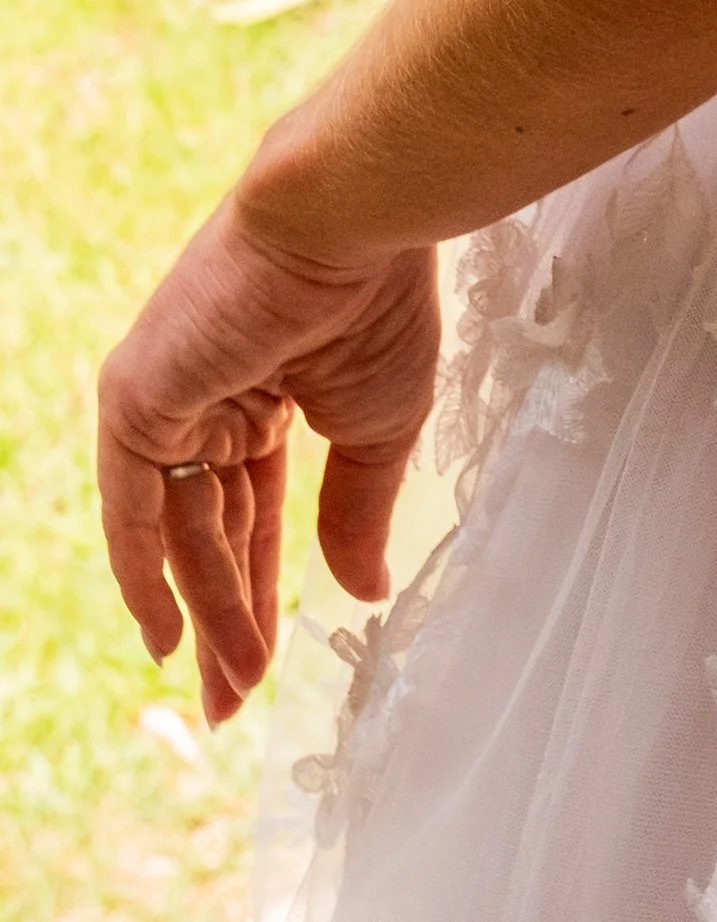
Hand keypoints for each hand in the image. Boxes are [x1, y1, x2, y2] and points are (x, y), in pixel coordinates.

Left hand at [96, 194, 438, 722]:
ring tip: (231, 687)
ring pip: (178, 529)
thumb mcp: (377, 429)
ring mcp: (166, 395)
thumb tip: (364, 592)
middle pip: (210, 529)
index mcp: (262, 391)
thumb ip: (355, 514)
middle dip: (227, 616)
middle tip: (238, 697)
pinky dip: (143, 572)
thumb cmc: (377, 302)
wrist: (351, 224)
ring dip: (206, 609)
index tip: (268, 662)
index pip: (251, 508)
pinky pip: (133, 504)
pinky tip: (164, 634)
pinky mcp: (137, 395)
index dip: (260, 586)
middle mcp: (204, 397)